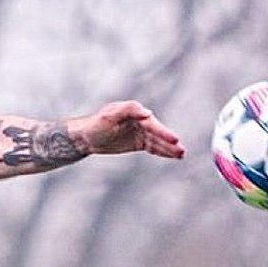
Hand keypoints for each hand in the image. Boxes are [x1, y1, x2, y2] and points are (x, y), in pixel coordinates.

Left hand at [68, 100, 185, 158]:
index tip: (173, 139)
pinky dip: (163, 152)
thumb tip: (147, 112)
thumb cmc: (95, 124)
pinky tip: (173, 156)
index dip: (162, 132)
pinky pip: (153, 148)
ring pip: (157, 141)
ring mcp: (140, 132)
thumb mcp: (108, 116)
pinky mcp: (138, 142)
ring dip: (169, 148)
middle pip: (157, 133)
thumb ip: (128, 110)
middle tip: (181, 149)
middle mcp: (140, 121)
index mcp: (134, 112)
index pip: (151, 123)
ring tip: (182, 155)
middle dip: (169, 142)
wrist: (85, 137)